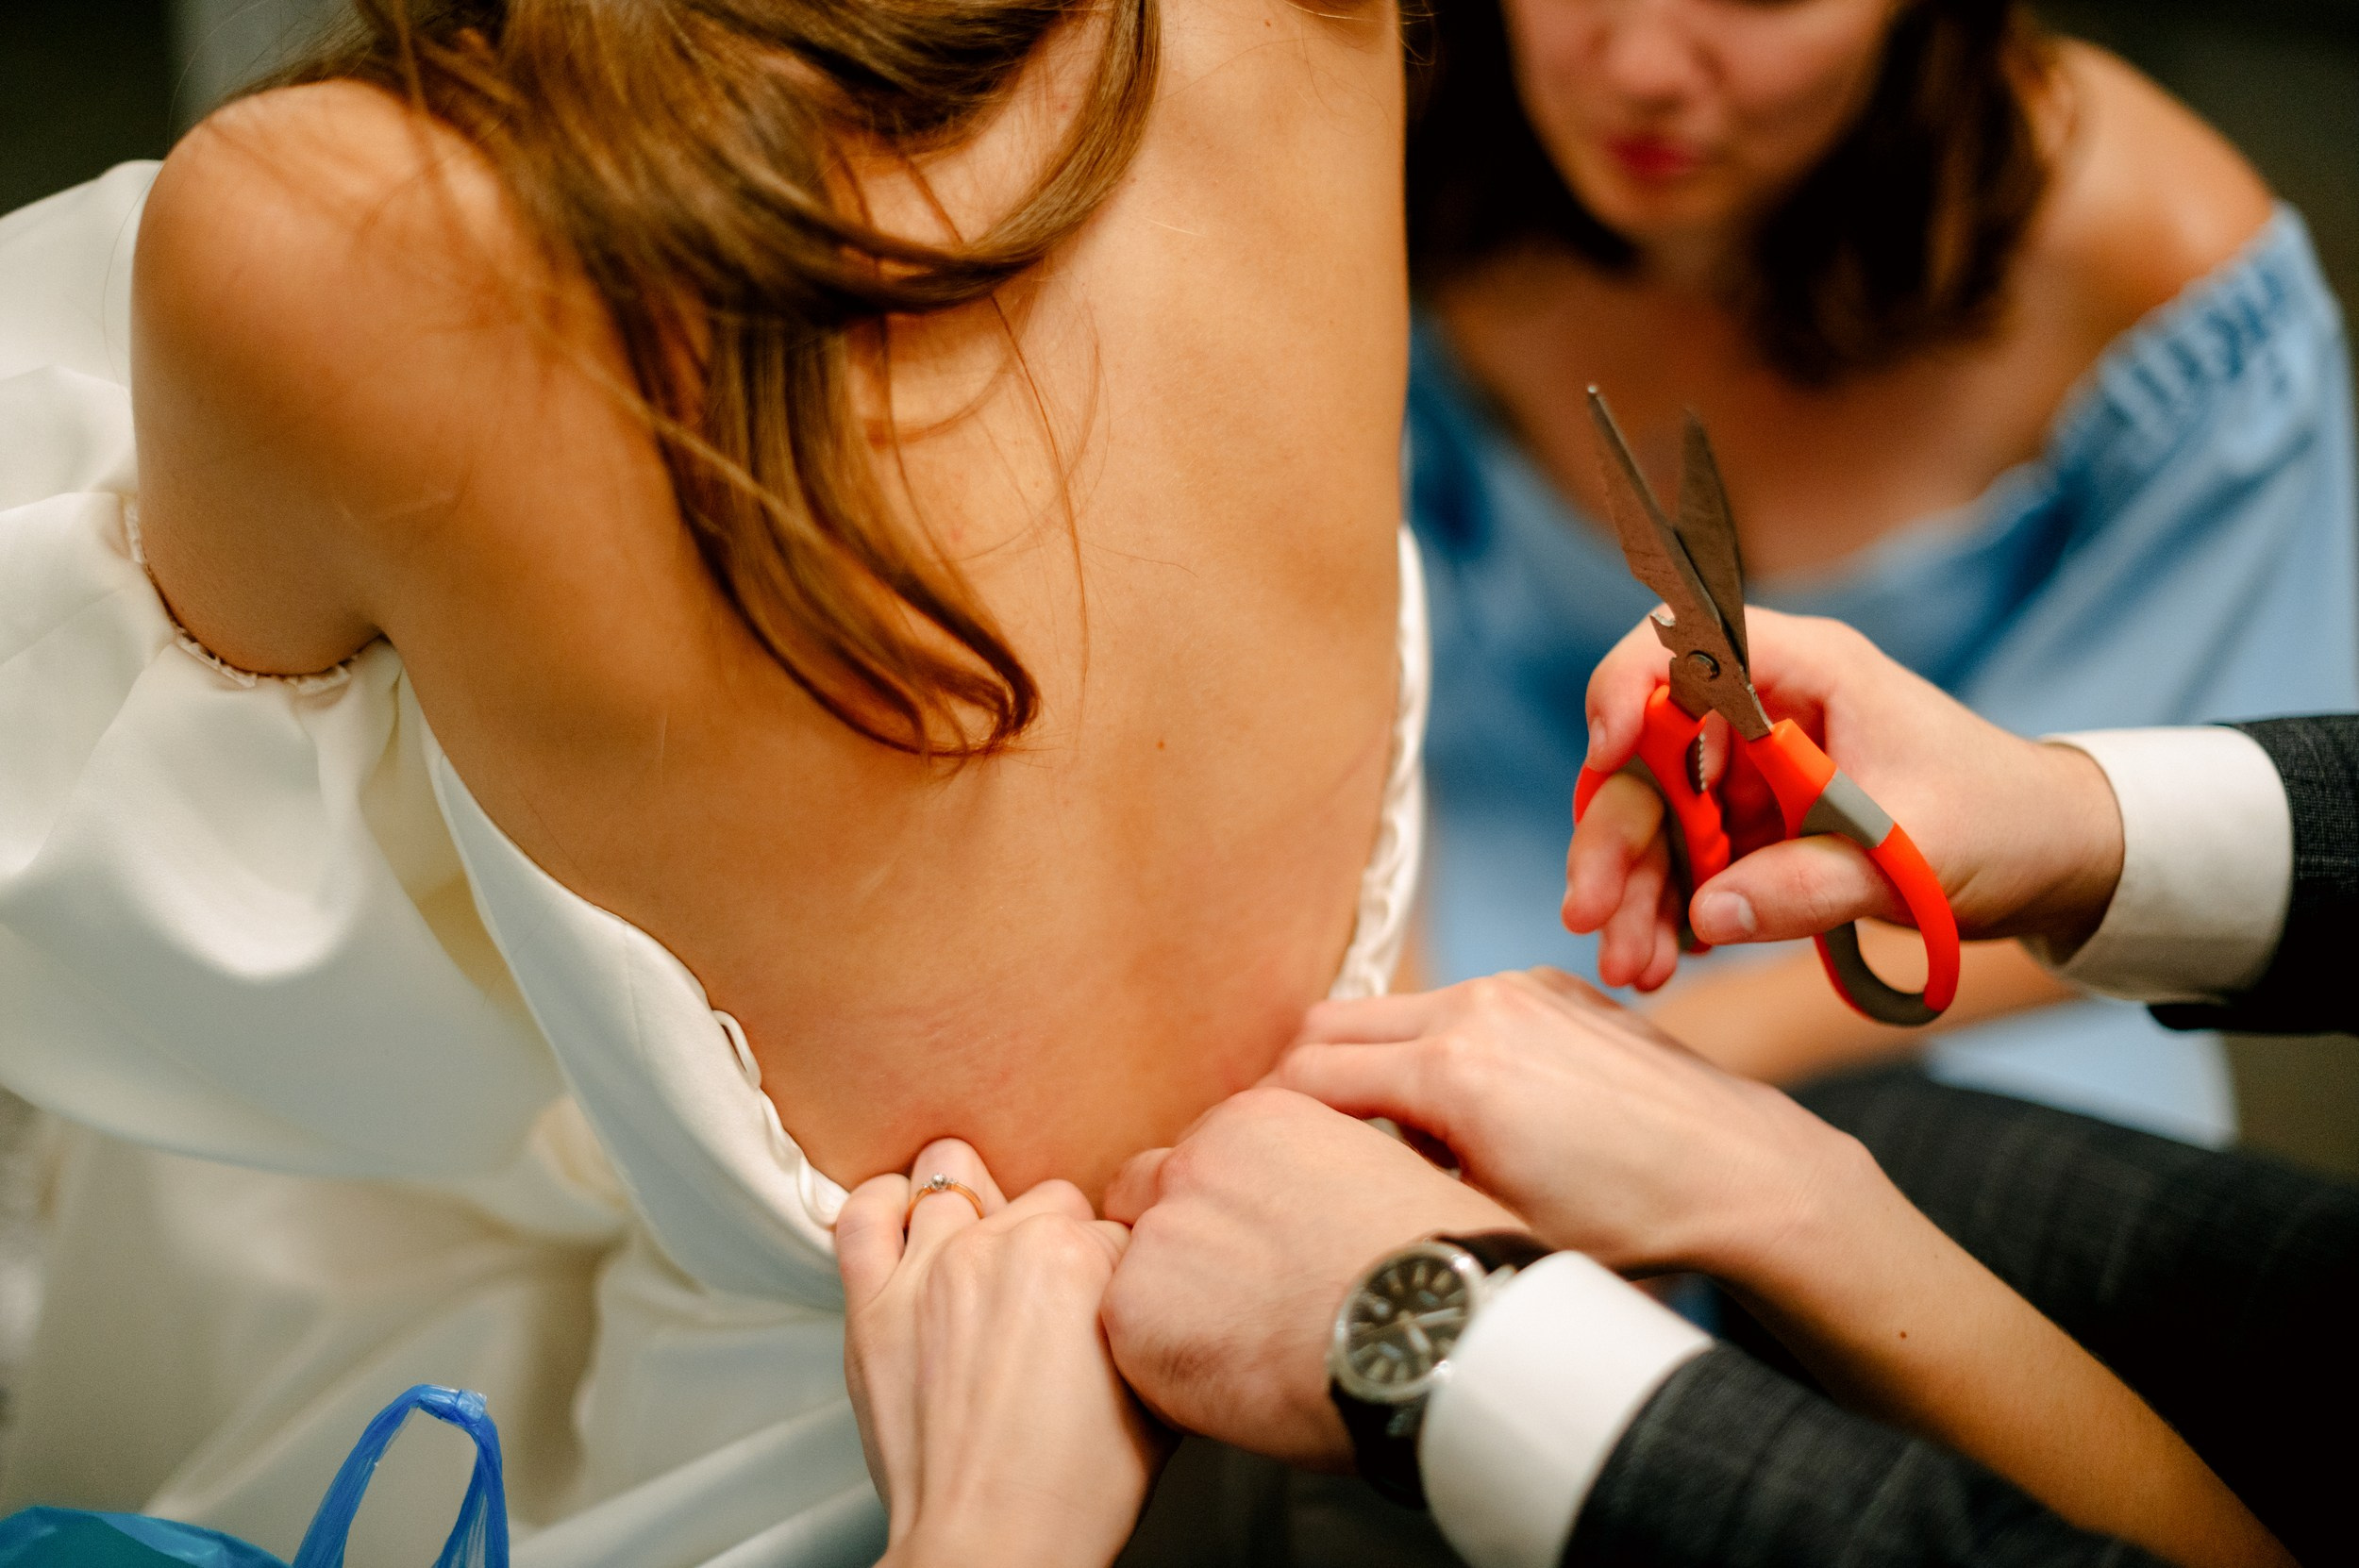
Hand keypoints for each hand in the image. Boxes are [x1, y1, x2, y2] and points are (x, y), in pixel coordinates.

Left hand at [838, 1139, 1163, 1567]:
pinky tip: (906, 1226)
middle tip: (1052, 1298)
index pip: (1113, 1226)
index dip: (1115, 1270)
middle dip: (1056, 1238)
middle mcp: (1002, 1247)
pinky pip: (863, 1214)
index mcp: (1080, 1257)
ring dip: (975, 1201)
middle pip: (1045, 1199)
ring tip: (983, 1245)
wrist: (995, 1548)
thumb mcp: (1159, 1393)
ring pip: (952, 1173)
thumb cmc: (1074, 1492)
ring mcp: (929, 1269)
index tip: (1107, 1306)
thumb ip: (1150, 1318)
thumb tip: (1147, 1296)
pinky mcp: (872, 1302)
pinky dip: (884, 1205)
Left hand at [1100, 1089, 1517, 1469]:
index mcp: (1255, 1121)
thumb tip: (1312, 1208)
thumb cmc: (1438, 1268)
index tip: (1254, 1250)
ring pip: (1138, 1274)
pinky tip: (1239, 1383)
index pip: (1201, 1158)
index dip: (1223, 1212)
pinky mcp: (1134, 1314)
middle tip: (1236, 1300)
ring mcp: (1158, 1236)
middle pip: (1147, 1200)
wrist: (1436, 1336)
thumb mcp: (1382, 1172)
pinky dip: (1171, 1371)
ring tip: (1250, 1353)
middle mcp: (1192, 1165)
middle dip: (1180, 1246)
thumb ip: (1318, 1172)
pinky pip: (1131, 1345)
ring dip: (1174, 1311)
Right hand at [1274, 970, 1873, 1286]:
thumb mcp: (1492, 1228)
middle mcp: (1480, 1008)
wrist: (1747, 1177)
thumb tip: (1327, 1174)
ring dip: (1373, 1064)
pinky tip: (1476, 1112)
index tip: (1255, 1159)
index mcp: (1453, 1073)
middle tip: (1303, 1146)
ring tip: (1405, 1141)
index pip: (1304, 1076)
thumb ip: (1393, 1185)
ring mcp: (1521, 986)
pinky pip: (1459, 1004)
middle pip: (1329, 1024)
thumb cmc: (1630, 1226)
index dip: (1265, 1122)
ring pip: (1392, 1010)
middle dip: (1300, 1083)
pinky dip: (1437, 1046)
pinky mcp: (1554, 984)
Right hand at [1564, 608, 2124, 988]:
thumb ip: (1812, 883)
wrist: (2051, 860)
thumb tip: (1709, 915)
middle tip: (1589, 914)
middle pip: (1645, 753)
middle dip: (1612, 836)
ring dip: (1633, 892)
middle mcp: (1759, 713)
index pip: (1681, 646)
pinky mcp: (1751, 830)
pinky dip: (1665, 913)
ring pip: (1653, 820)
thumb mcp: (1911, 853)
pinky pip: (1684, 866)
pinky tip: (1661, 962)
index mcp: (1801, 673)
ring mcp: (1749, 773)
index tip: (1608, 756)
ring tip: (1632, 966)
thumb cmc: (2000, 821)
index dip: (1627, 689)